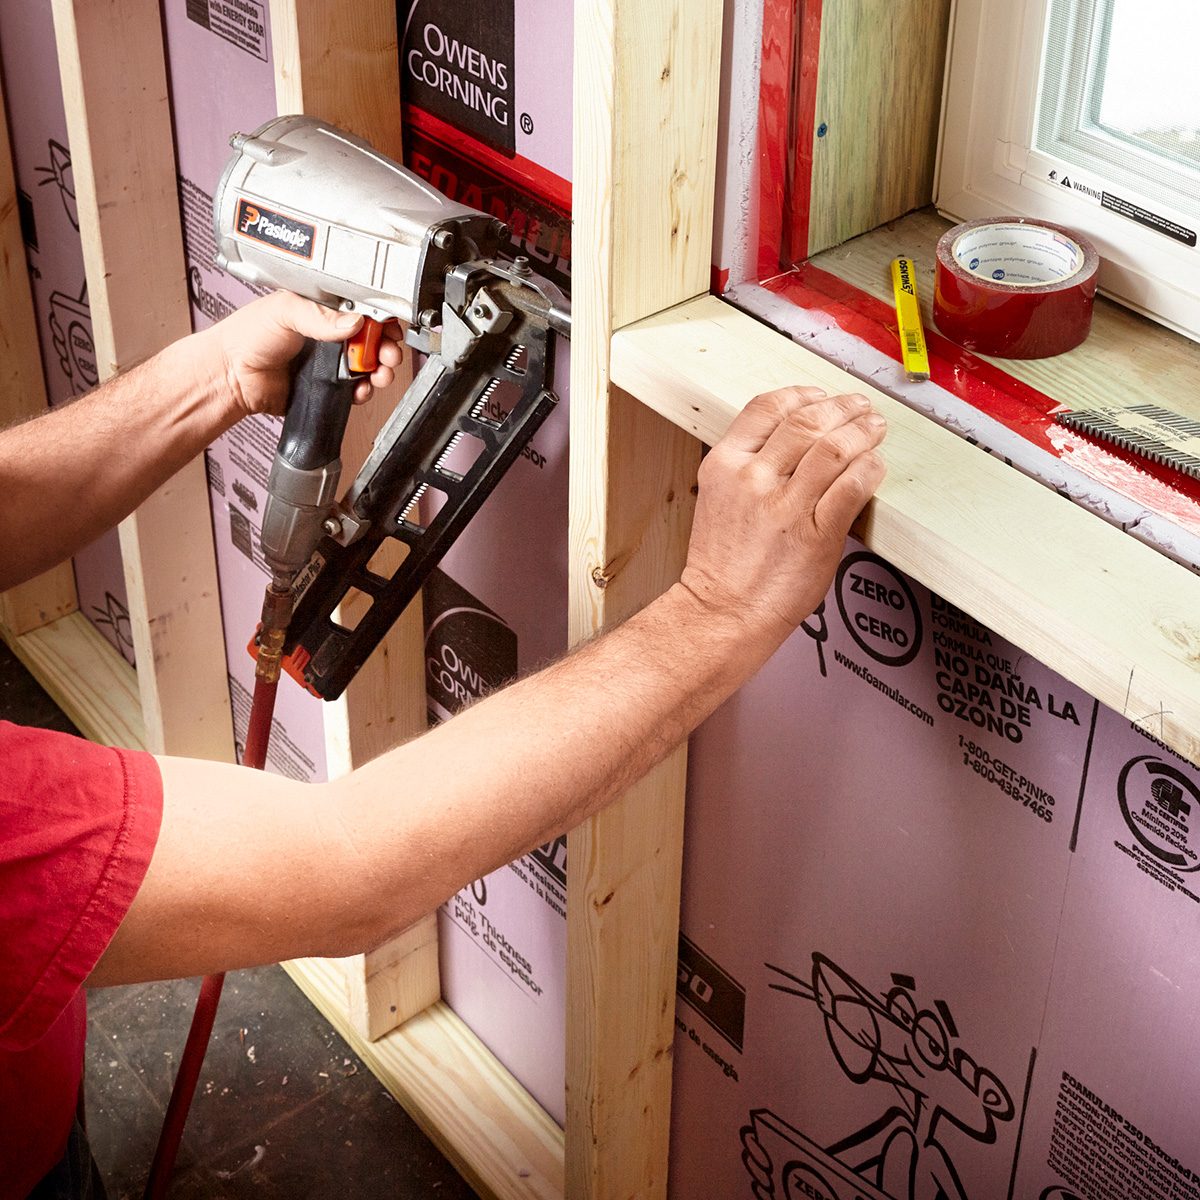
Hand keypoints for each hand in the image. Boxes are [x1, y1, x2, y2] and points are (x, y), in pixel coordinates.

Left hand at [205, 290, 403, 417]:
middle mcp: (330, 335)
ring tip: (380, 374)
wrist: (232, 375)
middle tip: (388, 354)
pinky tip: (362, 389)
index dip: (381, 320)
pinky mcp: (327, 387)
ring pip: (369, 366)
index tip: (389, 329)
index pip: (363, 311)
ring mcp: (330, 363)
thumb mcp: (285, 310)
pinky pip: (355, 390)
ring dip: (381, 370)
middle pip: (373, 340)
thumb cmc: (248, 336)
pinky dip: (365, 391)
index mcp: (323, 310)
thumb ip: (320, 315)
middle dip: (387, 348)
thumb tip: (355, 321)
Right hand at [679, 386, 886, 645]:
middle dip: (841, 408)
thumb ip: (751, 467)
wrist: (722, 613)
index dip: (801, 394)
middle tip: (858, 408)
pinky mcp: (816, 533)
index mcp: (724, 466)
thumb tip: (797, 442)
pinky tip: (873, 466)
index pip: (767, 408)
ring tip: (874, 429)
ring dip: (863, 432)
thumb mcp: (720, 499)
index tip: (819, 396)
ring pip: (835, 447)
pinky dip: (870, 469)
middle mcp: (753, 479)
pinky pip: (853, 486)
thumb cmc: (723, 566)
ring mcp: (785, 506)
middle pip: (806, 421)